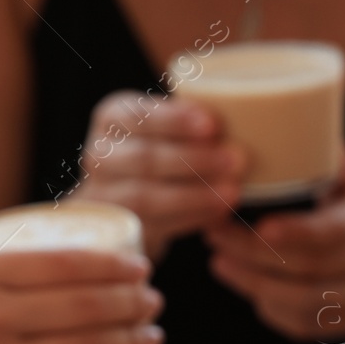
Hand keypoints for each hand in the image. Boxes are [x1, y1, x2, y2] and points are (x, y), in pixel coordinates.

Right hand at [73, 91, 245, 258]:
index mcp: (113, 116)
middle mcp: (100, 153)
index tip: (212, 125)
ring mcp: (104, 193)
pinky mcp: (120, 228)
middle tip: (237, 161)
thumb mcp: (168, 128)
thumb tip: (244, 119)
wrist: (123, 201)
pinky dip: (191, 219)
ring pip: (146, 196)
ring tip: (234, 193)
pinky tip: (220, 214)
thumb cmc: (160, 153)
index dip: (175, 120)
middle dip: (194, 160)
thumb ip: (192, 122)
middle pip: (145, 157)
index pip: (140, 115)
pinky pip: (156, 225)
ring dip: (195, 195)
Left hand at [204, 152, 344, 339]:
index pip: (334, 232)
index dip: (296, 232)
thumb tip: (302, 128)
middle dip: (252, 255)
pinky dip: (272, 309)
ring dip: (254, 285)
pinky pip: (306, 326)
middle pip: (307, 269)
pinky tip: (249, 286)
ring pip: (303, 303)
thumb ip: (337, 162)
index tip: (258, 224)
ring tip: (220, 262)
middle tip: (214, 233)